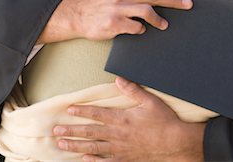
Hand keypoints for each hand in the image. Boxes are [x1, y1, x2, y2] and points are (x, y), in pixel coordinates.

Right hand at [38, 0, 192, 42]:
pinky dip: (141, 30)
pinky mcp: (114, 24)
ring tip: (164, 25)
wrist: (78, 16)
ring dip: (159, 20)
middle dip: (173, 0)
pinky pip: (135, 27)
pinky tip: (140, 31)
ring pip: (147, 11)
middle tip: (187, 4)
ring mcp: (118, 9)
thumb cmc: (100, 5)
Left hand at [53, 77, 204, 161]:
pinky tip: (83, 159)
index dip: (82, 111)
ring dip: (76, 145)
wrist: (176, 144)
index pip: (97, 114)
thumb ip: (133, 89)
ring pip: (93, 148)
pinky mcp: (126, 159)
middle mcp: (117, 135)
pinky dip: (94, 161)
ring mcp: (120, 149)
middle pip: (90, 132)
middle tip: (55, 130)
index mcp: (122, 119)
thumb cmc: (164, 121)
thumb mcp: (150, 100)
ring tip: (61, 145)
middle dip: (71, 130)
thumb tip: (118, 79)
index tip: (69, 109)